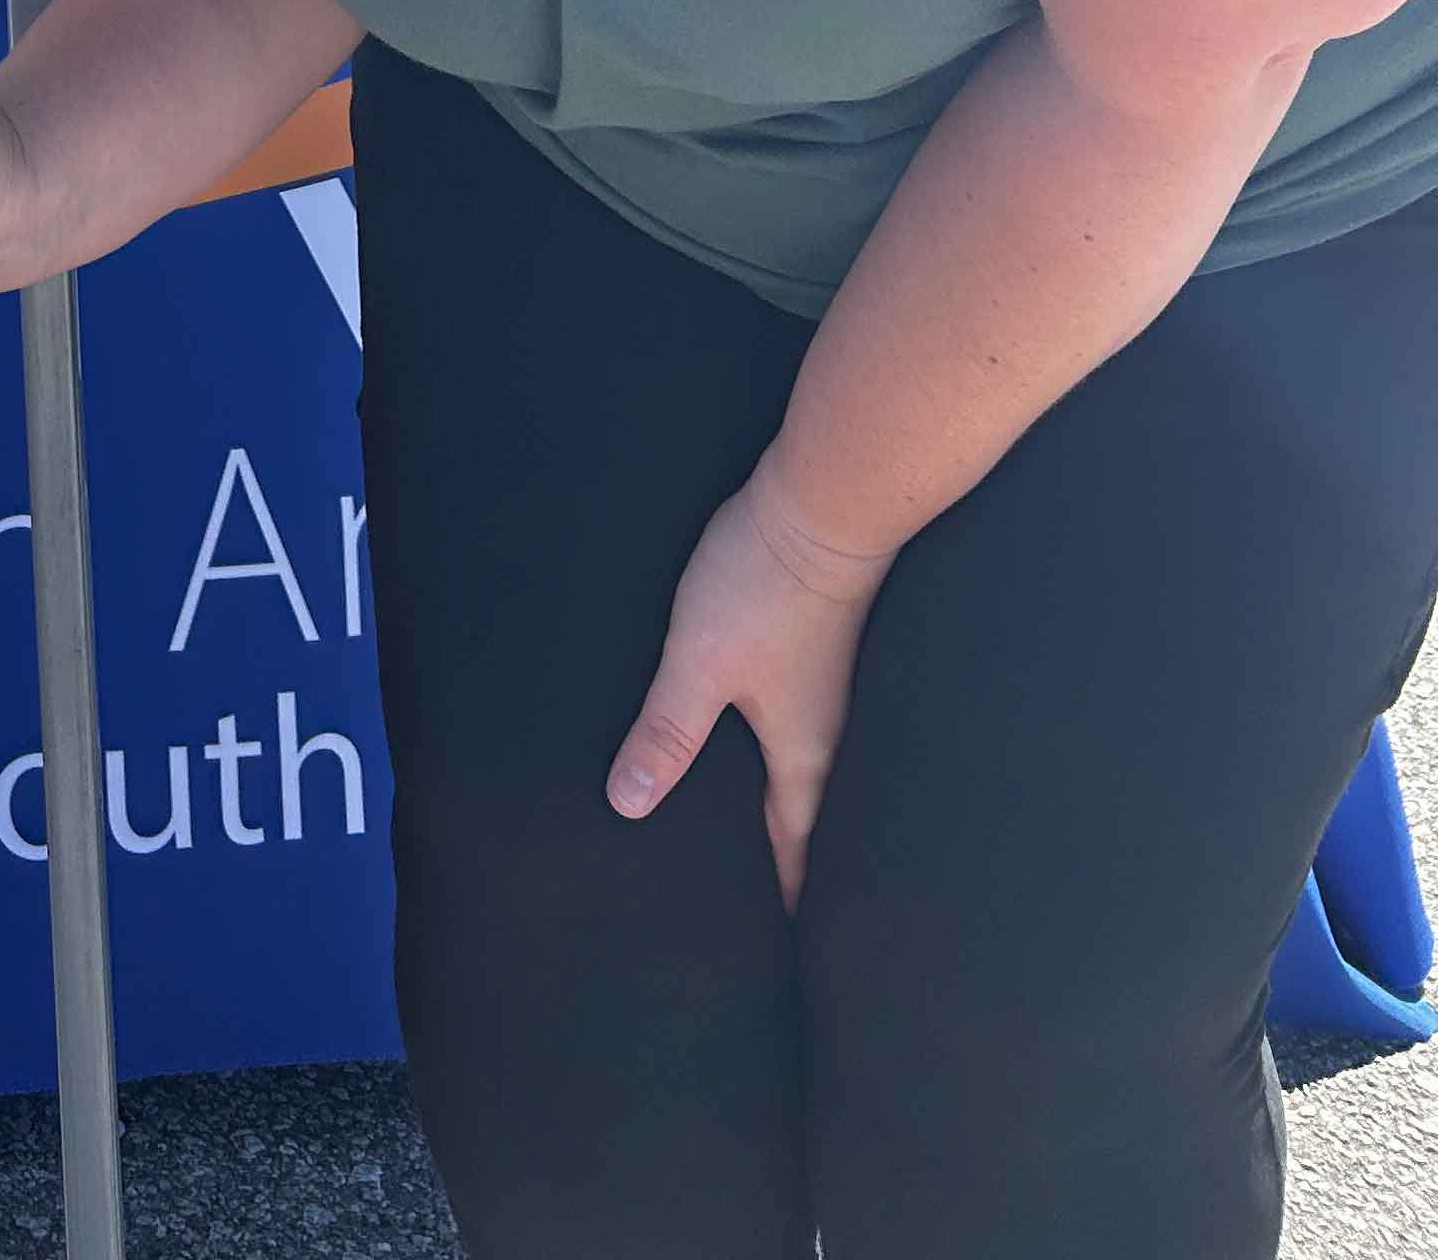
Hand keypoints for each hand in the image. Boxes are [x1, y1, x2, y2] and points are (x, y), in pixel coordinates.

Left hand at [607, 462, 895, 911]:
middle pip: (807, 814)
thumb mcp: (698, 665)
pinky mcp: (818, 645)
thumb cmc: (765, 588)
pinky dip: (773, 744)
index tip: (784, 956)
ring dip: (776, 799)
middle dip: (784, 857)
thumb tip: (626, 806)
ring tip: (745, 828)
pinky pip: (797, 717)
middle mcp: (830, 733)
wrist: (822, 501)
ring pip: (802, 764)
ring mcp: (829, 687)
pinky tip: (745, 734)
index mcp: (806, 756)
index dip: (788, 901)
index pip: (797, 850)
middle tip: (758, 904)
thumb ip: (664, 734)